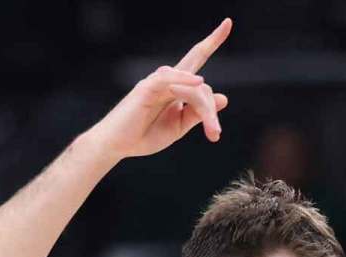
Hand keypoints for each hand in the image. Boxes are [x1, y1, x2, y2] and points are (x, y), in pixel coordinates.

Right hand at [88, 18, 231, 159]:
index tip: (228, 22)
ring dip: (205, 110)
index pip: (196, 58)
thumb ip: (197, 113)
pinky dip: (184, 79)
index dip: (212, 41)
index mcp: (176, 87)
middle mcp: (168, 80)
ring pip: (192, 88)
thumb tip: (223, 97)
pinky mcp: (146, 88)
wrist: (117, 145)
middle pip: (201, 83)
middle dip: (211, 98)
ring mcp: (156, 82)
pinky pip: (168, 79)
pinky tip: (198, 82)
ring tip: (212, 131)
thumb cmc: (144, 134)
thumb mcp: (178, 126)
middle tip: (216, 133)